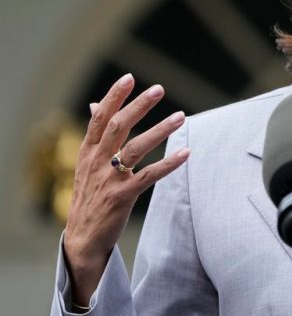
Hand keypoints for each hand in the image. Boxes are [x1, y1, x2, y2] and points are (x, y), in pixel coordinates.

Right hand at [63, 73, 189, 306]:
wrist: (83, 237)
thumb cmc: (90, 195)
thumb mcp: (86, 163)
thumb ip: (96, 135)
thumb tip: (97, 104)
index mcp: (87, 151)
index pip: (100, 118)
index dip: (114, 97)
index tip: (129, 78)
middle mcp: (96, 162)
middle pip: (118, 127)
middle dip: (138, 106)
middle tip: (158, 89)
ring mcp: (108, 180)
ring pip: (136, 148)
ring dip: (160, 131)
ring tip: (181, 116)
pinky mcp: (122, 197)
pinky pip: (149, 176)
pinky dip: (168, 164)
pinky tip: (185, 153)